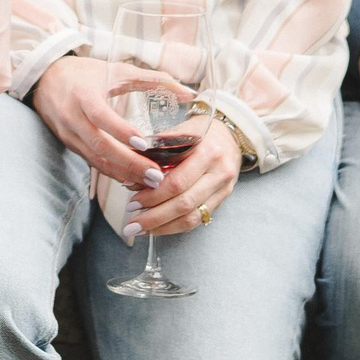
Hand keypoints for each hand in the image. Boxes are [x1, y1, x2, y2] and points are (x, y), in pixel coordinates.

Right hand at [30, 56, 171, 191]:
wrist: (45, 79)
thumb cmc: (85, 73)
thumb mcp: (116, 70)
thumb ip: (152, 79)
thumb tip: (188, 92)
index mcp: (83, 94)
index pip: (100, 116)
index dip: (120, 131)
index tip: (144, 144)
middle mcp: (72, 116)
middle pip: (99, 146)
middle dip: (129, 163)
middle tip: (155, 175)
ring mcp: (68, 134)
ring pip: (95, 159)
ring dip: (122, 173)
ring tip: (150, 182)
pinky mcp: (70, 145)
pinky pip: (91, 162)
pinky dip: (112, 172)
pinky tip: (131, 179)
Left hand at [122, 120, 240, 237]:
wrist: (230, 137)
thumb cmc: (201, 132)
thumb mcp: (182, 130)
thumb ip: (158, 150)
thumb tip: (130, 173)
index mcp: (206, 152)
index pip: (178, 181)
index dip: (153, 195)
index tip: (132, 201)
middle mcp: (218, 173)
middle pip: (184, 203)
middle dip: (154, 216)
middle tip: (132, 223)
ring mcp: (222, 189)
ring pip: (191, 217)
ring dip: (163, 226)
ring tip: (140, 229)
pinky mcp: (221, 200)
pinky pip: (197, 220)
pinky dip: (175, 227)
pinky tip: (157, 229)